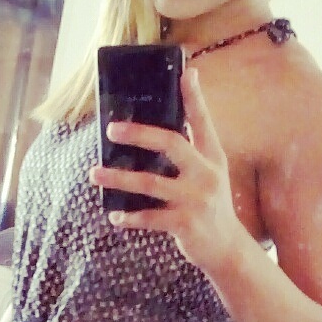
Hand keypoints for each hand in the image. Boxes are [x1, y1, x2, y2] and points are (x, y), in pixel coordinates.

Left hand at [88, 66, 242, 272]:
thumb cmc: (210, 205)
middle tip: (111, 130)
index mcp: (212, 157)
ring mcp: (196, 199)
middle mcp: (206, 174)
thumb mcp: (209, 174)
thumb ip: (191, 152)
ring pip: (151, 183)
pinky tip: (115, 215)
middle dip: (139, 134)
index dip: (194, 97)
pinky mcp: (185, 224)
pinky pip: (150, 218)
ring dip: (119, 179)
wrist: (227, 248)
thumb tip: (160, 127)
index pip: (203, 121)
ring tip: (95, 174)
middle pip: (171, 143)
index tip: (187, 73)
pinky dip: (130, 217)